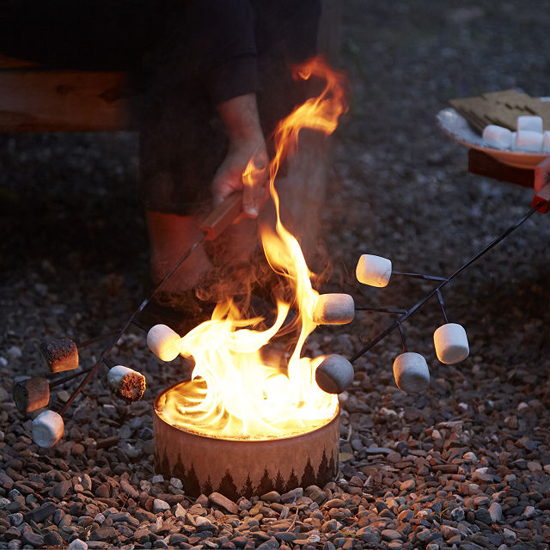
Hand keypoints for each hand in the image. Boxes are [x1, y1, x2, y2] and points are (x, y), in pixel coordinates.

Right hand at [212, 94, 268, 217]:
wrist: (249, 139)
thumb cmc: (249, 155)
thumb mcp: (253, 178)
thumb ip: (250, 197)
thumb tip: (250, 216)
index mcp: (220, 190)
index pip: (220, 214)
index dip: (234, 217)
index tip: (248, 210)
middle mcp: (223, 193)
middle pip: (236, 213)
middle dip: (252, 205)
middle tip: (262, 191)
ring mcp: (231, 191)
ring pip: (245, 207)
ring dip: (257, 199)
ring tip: (263, 184)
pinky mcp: (238, 190)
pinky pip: (248, 200)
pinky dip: (257, 195)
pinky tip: (262, 184)